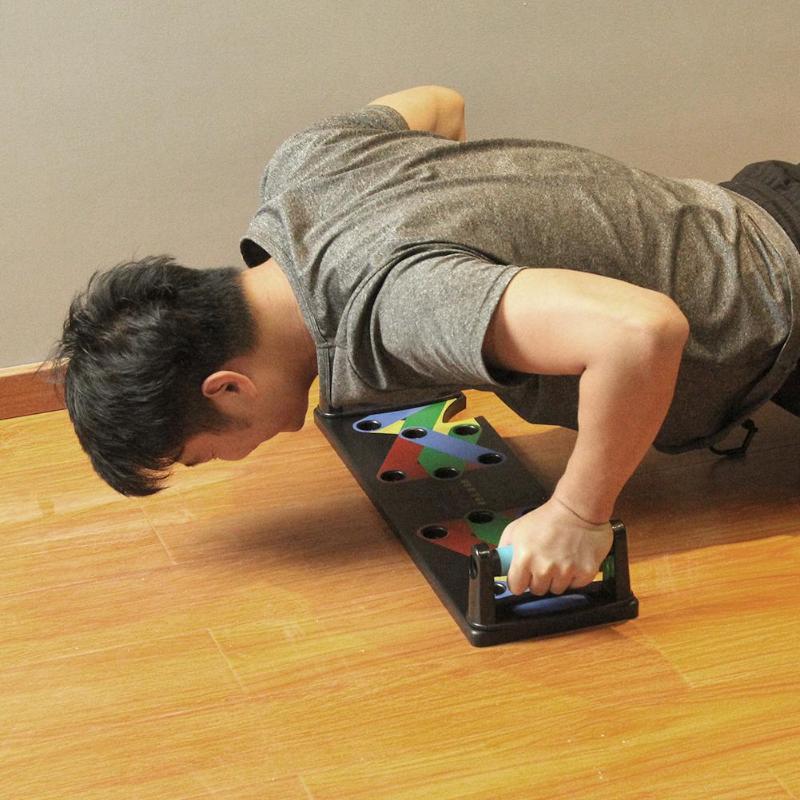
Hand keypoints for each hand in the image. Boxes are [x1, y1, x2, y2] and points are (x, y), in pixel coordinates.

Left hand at [498, 497, 612, 595]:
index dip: (518, 582)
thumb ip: (504, 548)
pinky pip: (575, 585)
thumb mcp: (516, 528)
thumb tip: (500, 563)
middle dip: (538, 579)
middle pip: (537, 590)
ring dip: (556, 579)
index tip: (522, 577)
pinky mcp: (584, 573)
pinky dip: (573, 577)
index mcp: (524, 558)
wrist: (577, 510)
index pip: (516, 588)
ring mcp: (566, 572)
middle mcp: (544, 568)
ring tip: (558, 560)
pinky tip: (572, 561)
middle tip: (542, 563)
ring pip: (556, 589)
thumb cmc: (547, 518)